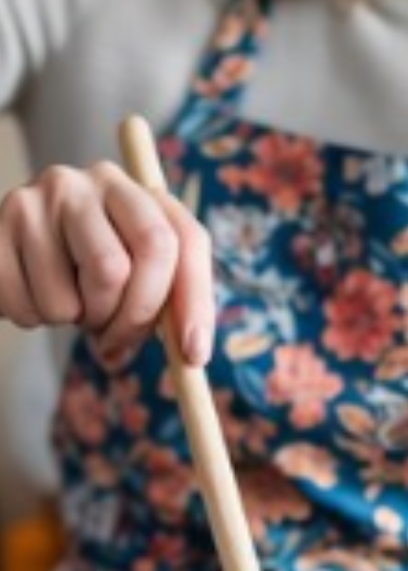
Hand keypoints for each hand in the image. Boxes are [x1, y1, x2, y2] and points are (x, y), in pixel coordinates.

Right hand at [0, 161, 213, 365]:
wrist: (9, 252)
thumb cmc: (83, 270)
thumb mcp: (134, 277)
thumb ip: (168, 307)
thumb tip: (192, 353)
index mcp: (135, 192)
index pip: (182, 240)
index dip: (194, 304)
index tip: (193, 356)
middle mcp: (89, 182)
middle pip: (130, 264)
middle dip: (130, 320)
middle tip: (115, 342)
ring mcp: (40, 198)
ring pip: (81, 295)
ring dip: (79, 321)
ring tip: (69, 304)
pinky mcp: (0, 226)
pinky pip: (34, 306)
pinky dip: (38, 319)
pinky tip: (34, 297)